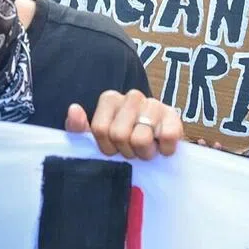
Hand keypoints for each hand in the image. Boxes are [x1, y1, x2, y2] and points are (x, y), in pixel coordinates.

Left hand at [65, 89, 182, 159]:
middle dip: (126, 151)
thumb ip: (78, 128)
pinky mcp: (174, 116)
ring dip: (144, 153)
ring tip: (146, 149)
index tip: (114, 148)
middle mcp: (133, 96)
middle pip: (119, 134)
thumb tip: (74, 109)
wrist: (157, 145)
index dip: (106, 147)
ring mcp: (154, 104)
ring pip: (141, 138)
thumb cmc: (122, 142)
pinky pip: (166, 137)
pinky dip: (163, 150)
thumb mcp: (96, 139)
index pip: (100, 129)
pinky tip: (161, 147)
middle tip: (132, 149)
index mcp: (110, 99)